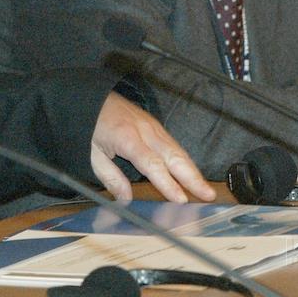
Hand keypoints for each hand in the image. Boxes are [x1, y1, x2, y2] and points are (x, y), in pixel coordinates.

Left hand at [90, 92, 214, 202]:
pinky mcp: (155, 124)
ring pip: (178, 150)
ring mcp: (153, 126)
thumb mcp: (91, 153)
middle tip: (208, 195)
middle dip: (192, 177)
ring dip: (193, 170)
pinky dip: (185, 160)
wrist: (91, 97)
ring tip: (205, 188)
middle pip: (174, 156)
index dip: (168, 183)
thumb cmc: (89, 125)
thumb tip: (126, 198)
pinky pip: (173, 144)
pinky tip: (191, 172)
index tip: (181, 199)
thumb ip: (110, 176)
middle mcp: (145, 131)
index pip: (152, 164)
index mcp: (127, 138)